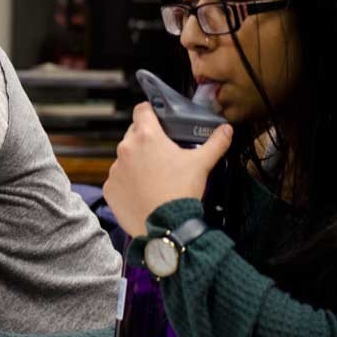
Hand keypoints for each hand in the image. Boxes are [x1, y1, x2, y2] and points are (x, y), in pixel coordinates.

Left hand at [103, 102, 232, 236]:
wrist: (166, 226)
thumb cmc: (181, 191)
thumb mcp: (202, 164)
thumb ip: (215, 143)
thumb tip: (227, 129)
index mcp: (146, 136)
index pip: (141, 110)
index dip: (150, 111)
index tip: (158, 118)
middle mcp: (125, 149)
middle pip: (133, 134)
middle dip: (146, 140)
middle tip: (162, 153)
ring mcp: (115, 169)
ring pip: (125, 158)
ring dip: (136, 162)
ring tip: (154, 177)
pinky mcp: (109, 188)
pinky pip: (118, 180)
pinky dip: (128, 183)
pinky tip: (143, 192)